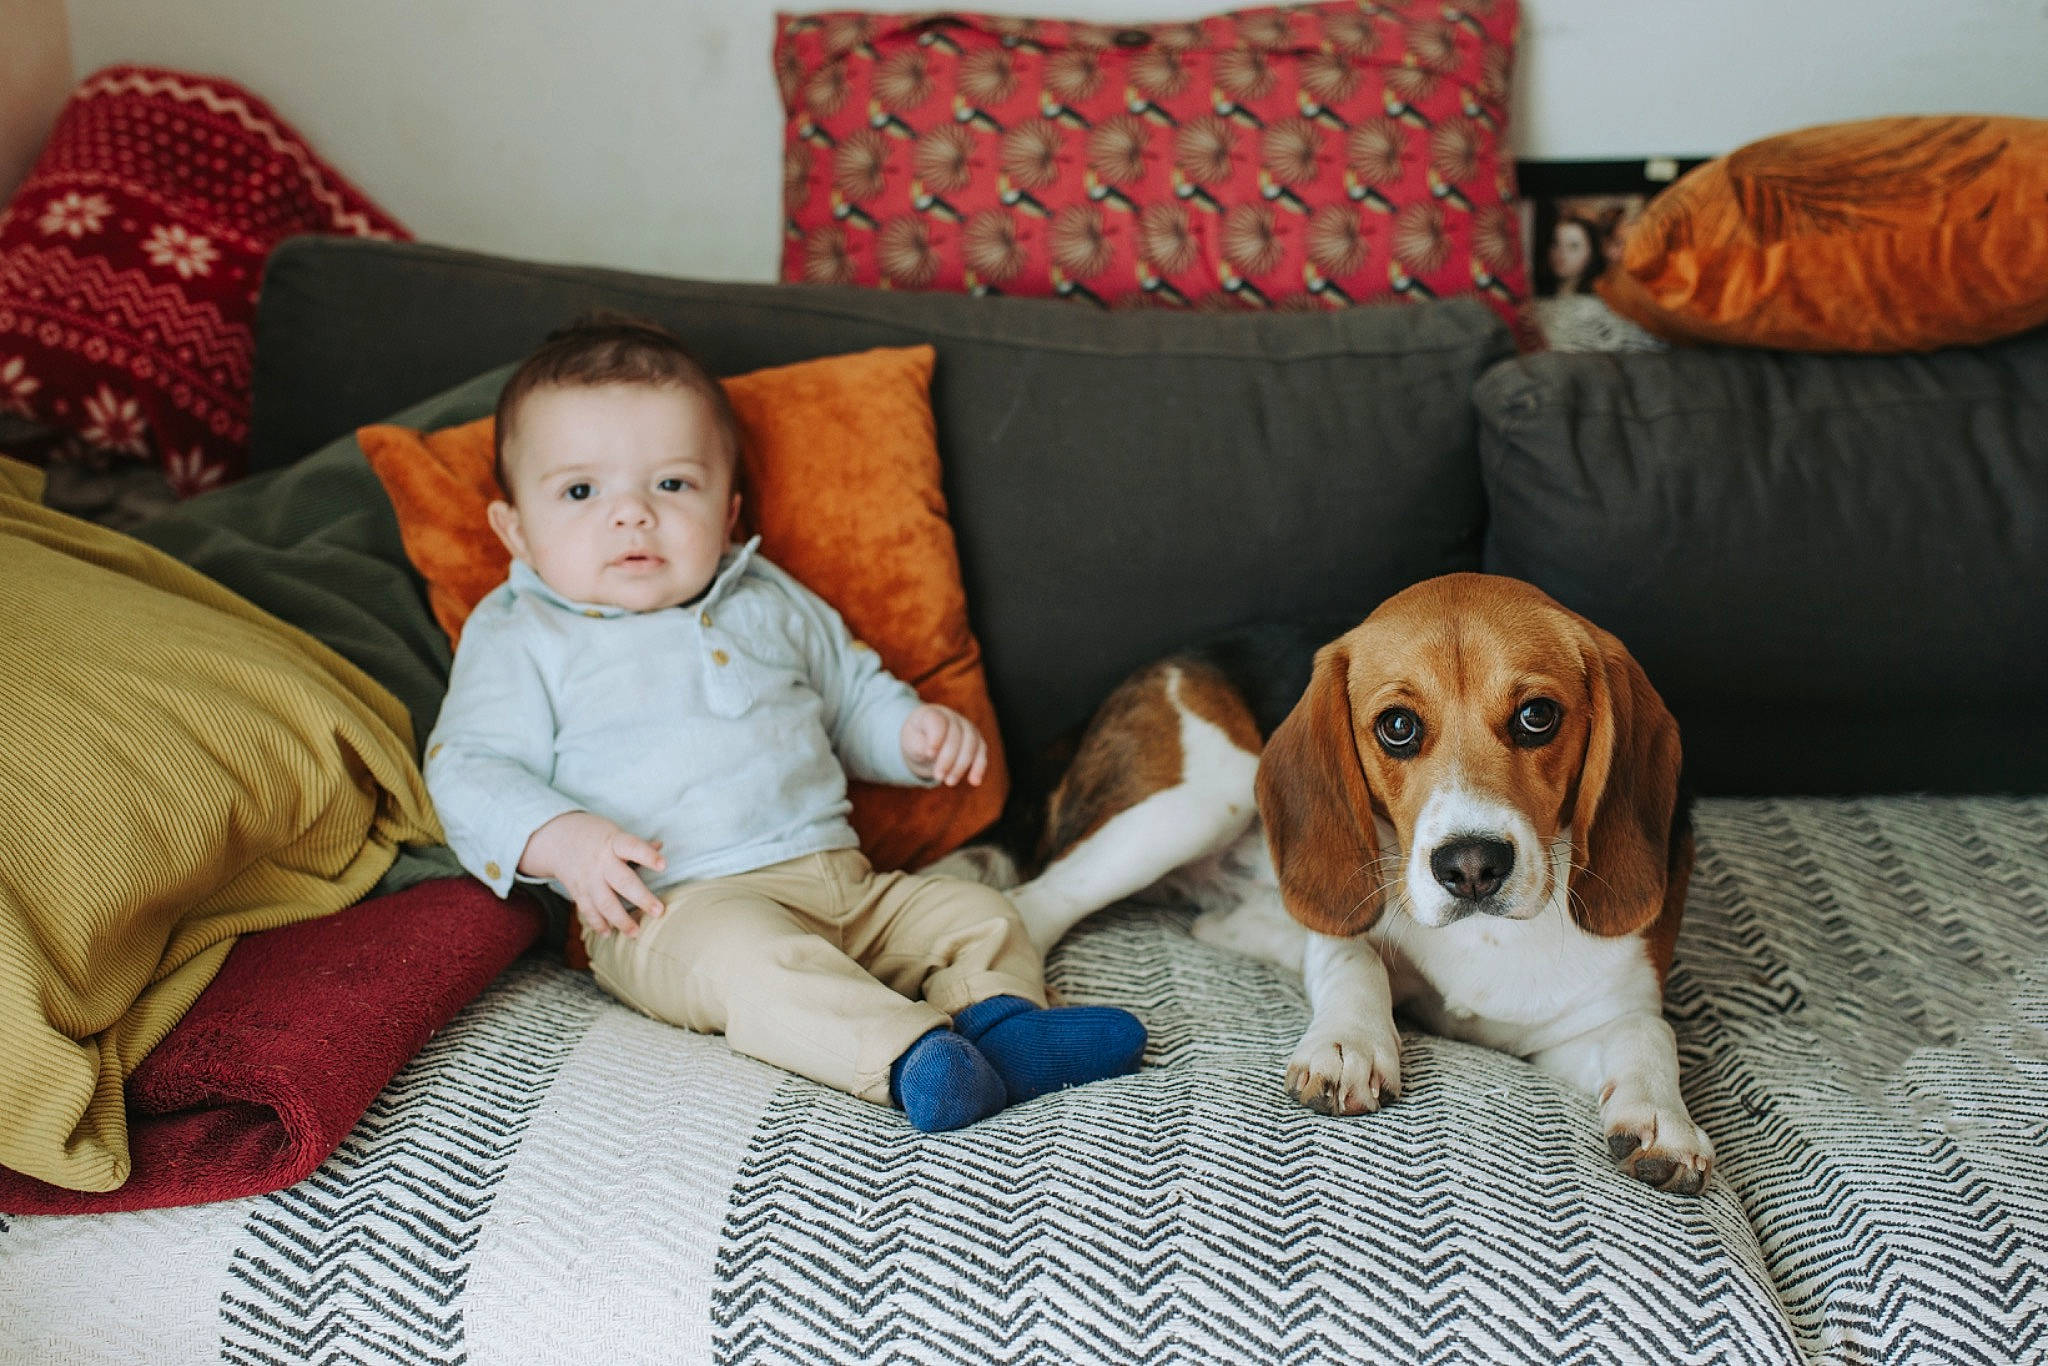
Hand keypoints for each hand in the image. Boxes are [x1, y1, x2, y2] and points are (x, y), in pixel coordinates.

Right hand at [518, 810, 666, 938]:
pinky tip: (608, 933)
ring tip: (635, 933)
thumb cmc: (596, 836)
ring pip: (605, 902)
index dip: (647, 856)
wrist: (558, 838)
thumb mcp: (615, 834)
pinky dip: (597, 923)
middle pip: (622, 882)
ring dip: (620, 920)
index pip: (632, 847)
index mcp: (613, 843)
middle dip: (641, 898)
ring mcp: (588, 879)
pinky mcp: (578, 891)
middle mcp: (601, 862)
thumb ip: (636, 845)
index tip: (663, 865)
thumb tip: (661, 845)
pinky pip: (588, 910)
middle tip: (658, 911)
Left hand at [901, 703, 988, 786]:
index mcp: (932, 714)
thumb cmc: (916, 740)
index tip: (929, 754)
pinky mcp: (976, 740)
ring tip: (950, 782)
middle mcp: (952, 717)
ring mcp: (967, 727)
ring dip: (962, 765)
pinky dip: (979, 767)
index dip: (936, 738)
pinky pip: (981, 752)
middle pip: (956, 735)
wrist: (926, 739)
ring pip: (971, 743)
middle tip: (938, 776)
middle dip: (948, 758)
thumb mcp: (910, 742)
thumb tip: (931, 753)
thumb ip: (918, 746)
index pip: (938, 722)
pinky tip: (974, 782)